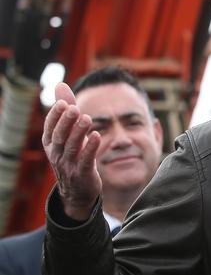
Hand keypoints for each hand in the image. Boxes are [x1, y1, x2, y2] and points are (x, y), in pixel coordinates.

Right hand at [42, 82, 101, 220]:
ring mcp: (69, 165)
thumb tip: (60, 84)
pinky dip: (90, 148)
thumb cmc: (73, 155)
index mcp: (51, 144)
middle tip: (74, 108)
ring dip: (79, 133)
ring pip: (71, 148)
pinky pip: (85, 160)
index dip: (55, 116)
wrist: (78, 191)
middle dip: (66, 122)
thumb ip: (66, 109)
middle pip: (59, 137)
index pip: (50, 128)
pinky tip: (97, 136)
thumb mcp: (67, 133)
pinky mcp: (83, 174)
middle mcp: (57, 154)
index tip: (62, 102)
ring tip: (87, 118)